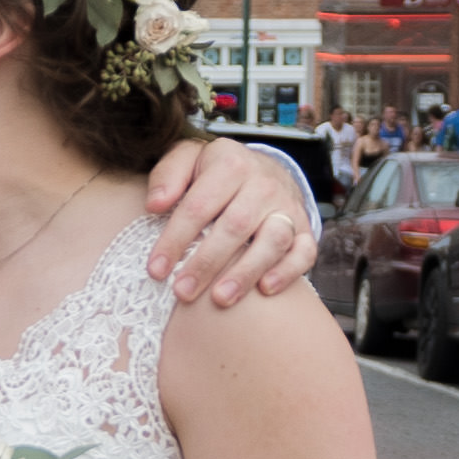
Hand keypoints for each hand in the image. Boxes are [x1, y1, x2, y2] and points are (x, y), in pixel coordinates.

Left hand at [142, 137, 317, 306]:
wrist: (265, 169)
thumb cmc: (216, 172)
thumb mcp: (188, 159)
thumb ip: (168, 176)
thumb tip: (154, 204)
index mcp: (231, 163)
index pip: (198, 206)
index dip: (174, 240)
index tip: (156, 270)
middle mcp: (263, 184)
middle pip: (234, 227)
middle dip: (206, 263)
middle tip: (182, 292)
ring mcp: (287, 207)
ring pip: (272, 241)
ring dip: (246, 272)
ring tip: (220, 298)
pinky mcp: (304, 228)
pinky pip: (304, 252)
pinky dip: (287, 272)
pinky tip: (264, 289)